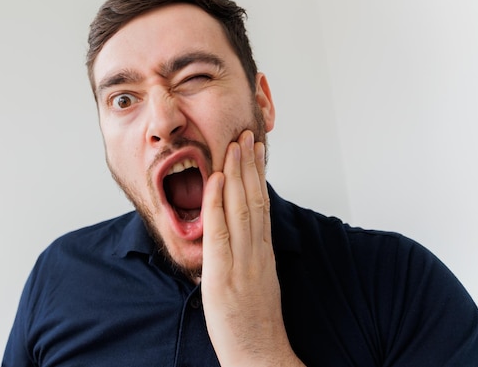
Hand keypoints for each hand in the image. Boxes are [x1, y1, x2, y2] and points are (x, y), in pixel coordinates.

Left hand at [201, 130, 303, 366]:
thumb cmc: (256, 323)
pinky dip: (215, 203)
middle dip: (249, 164)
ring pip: (240, 207)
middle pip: (254, 198)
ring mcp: (242, 261)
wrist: (260, 354)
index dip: (258, 175)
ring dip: (236, 173)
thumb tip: (247, 234)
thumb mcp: (260, 281)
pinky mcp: (223, 274)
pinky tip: (213, 181)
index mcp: (264, 252)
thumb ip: (253, 255)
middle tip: (247, 134)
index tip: (256, 150)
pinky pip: (219, 232)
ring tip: (235, 145)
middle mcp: (256, 251)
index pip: (262, 204)